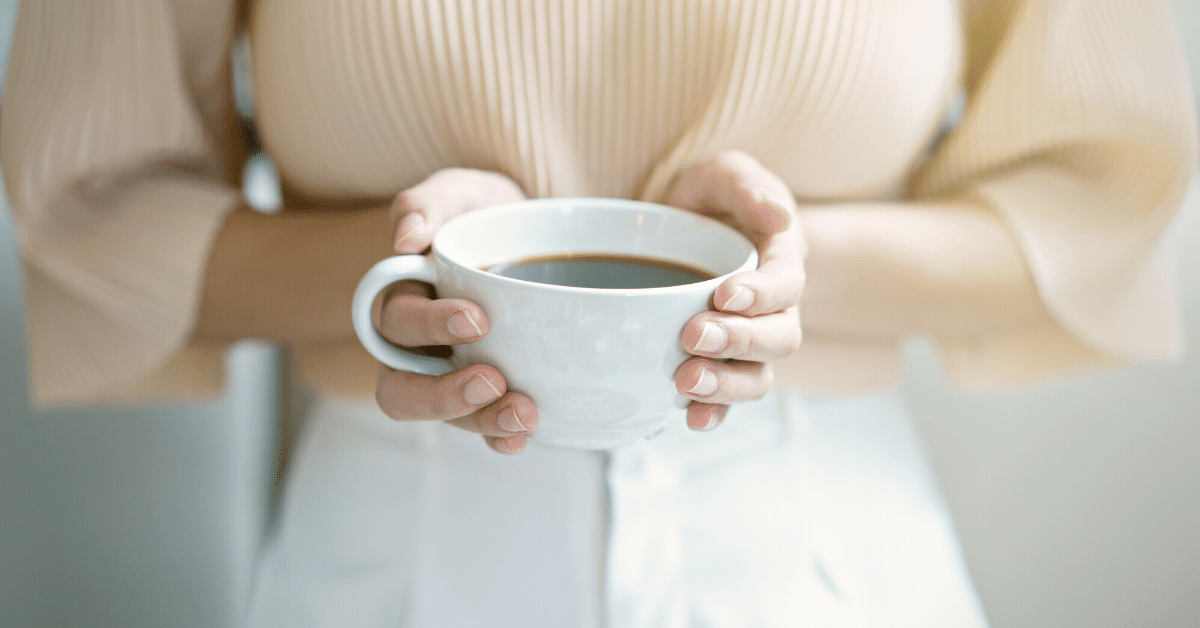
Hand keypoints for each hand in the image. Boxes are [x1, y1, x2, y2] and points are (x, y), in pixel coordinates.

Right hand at [374, 168, 535, 453]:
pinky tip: (524, 437)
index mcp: (402, 299)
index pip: (397, 322)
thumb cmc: (479, 215)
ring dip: (481, 421)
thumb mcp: (457, 193)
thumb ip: (427, 203)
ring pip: (445, 417)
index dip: (431, 326)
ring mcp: (449, 376)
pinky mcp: (487, 394)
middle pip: (403, 389)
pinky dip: (500, 438)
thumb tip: (405, 237)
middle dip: (445, 395)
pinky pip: (482, 428)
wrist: (523, 235)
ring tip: (524, 414)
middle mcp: (415, 348)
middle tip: (493, 383)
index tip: (477, 319)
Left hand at [664, 151, 805, 430]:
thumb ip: (746, 186)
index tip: (723, 294)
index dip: (761, 295)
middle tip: (693, 335)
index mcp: (781, 258)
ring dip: (727, 385)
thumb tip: (777, 216)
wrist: (682, 225)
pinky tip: (690, 418)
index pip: (786, 283)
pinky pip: (728, 399)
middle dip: (739, 341)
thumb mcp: (724, 173)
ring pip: (759, 375)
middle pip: (779, 338)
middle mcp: (774, 307)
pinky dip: (713, 412)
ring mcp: (749, 340)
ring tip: (686, 381)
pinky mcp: (721, 362)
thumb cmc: (710, 197)